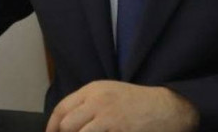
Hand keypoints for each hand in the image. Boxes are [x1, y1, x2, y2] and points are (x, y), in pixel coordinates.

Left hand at [45, 81, 198, 131]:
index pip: (62, 108)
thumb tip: (65, 123)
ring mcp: (108, 118)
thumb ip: (87, 104)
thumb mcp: (109, 93)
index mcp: (93, 90)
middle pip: (67, 124)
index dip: (52, 126)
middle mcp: (97, 101)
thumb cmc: (136, 102)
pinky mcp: (119, 131)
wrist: (166, 107)